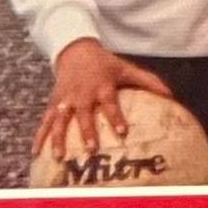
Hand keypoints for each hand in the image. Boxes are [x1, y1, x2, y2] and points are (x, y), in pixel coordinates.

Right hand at [38, 38, 170, 160]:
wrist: (75, 51)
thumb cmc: (105, 64)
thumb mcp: (126, 68)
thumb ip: (148, 82)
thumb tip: (171, 95)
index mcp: (102, 86)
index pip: (110, 103)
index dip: (116, 117)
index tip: (123, 132)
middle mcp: (82, 94)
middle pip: (84, 114)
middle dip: (87, 131)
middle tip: (91, 149)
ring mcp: (65, 99)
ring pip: (60, 120)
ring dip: (58, 138)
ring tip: (59, 156)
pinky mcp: (53, 103)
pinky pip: (44, 121)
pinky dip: (39, 136)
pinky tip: (36, 152)